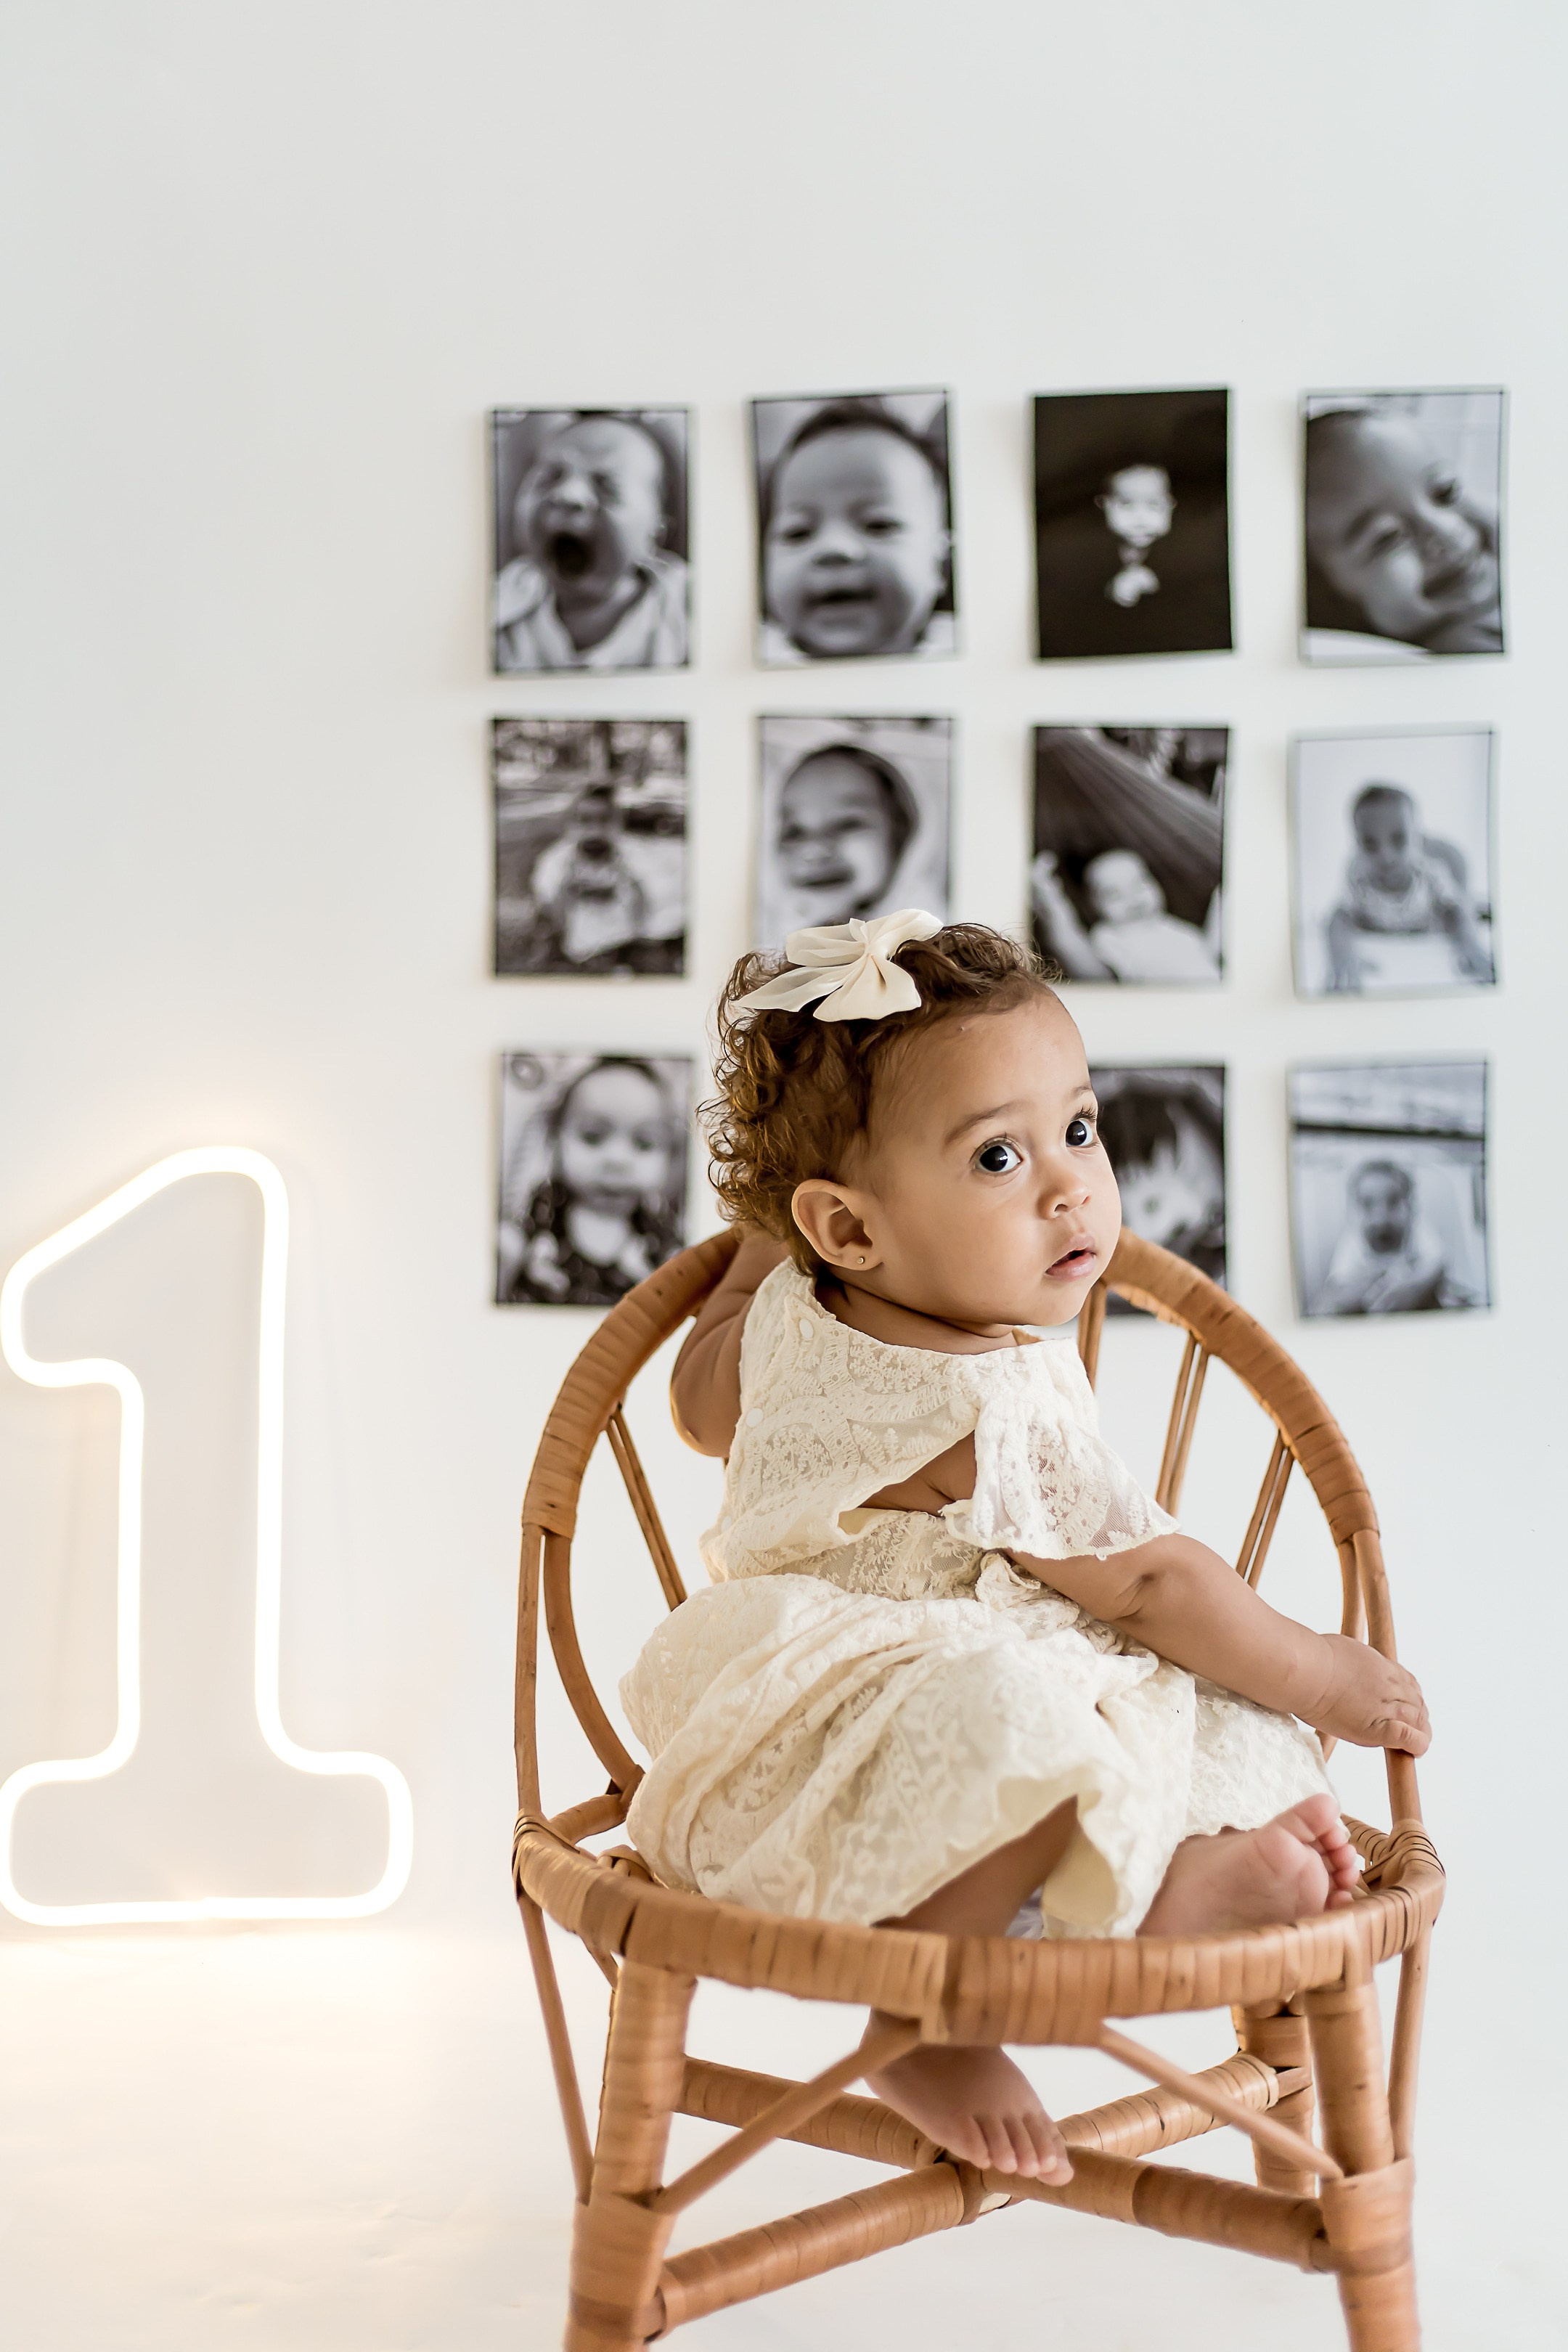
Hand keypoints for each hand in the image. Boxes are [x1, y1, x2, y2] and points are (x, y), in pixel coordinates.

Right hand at [1305, 1634, 1429, 1753]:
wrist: (1305, 1672)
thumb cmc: (1311, 1660)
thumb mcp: (1340, 1651)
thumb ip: (1351, 1663)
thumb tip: (1342, 1667)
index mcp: (1381, 1666)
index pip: (1410, 1683)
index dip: (1412, 1698)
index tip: (1407, 1707)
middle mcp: (1389, 1685)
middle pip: (1418, 1703)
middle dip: (1419, 1718)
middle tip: (1414, 1730)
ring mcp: (1386, 1707)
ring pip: (1418, 1721)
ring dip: (1421, 1732)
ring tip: (1416, 1744)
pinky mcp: (1379, 1728)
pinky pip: (1409, 1738)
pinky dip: (1417, 1745)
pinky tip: (1414, 1752)